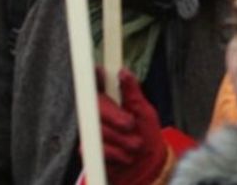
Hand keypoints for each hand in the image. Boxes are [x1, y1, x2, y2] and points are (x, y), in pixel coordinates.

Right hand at [97, 68, 167, 184]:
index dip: (94, 76)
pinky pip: (98, 148)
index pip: (96, 85)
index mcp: (111, 101)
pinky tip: (125, 156)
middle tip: (130, 124)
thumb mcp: (145, 111)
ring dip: (122, 139)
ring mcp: (92, 131)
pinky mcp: (89, 150)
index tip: (98, 70)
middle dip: (115, 116)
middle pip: (96, 106)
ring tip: (135, 144)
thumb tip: (123, 71)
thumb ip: (132, 92)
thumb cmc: (147, 135)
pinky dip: (116, 153)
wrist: (146, 166)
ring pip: (99, 129)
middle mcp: (98, 114)